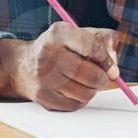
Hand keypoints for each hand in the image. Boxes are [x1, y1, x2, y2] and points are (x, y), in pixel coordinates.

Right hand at [0, 23, 120, 110]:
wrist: (23, 64)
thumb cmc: (60, 48)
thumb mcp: (81, 33)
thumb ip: (105, 41)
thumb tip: (114, 68)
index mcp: (59, 33)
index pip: (92, 46)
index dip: (106, 59)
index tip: (110, 66)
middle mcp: (47, 53)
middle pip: (90, 74)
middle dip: (102, 78)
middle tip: (102, 76)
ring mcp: (43, 76)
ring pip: (84, 93)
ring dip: (92, 90)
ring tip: (86, 82)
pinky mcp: (42, 96)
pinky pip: (74, 105)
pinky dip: (80, 100)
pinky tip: (75, 90)